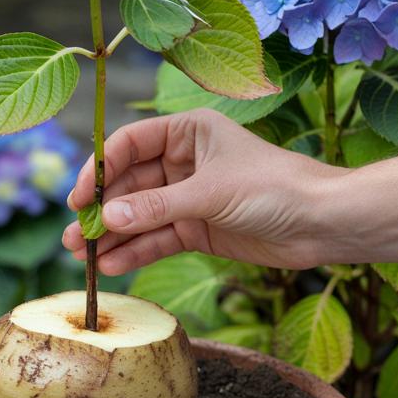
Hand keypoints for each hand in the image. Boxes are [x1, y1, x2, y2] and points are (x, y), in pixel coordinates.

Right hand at [62, 109, 344, 274]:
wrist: (323, 223)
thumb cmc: (275, 188)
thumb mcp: (210, 193)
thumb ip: (156, 207)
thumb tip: (106, 216)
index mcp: (188, 131)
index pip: (129, 145)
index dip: (100, 169)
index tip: (79, 197)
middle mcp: (184, 161)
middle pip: (129, 184)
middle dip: (101, 210)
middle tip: (75, 236)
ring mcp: (189, 197)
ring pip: (139, 215)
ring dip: (111, 235)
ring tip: (82, 257)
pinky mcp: (198, 229)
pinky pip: (157, 238)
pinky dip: (135, 251)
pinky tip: (110, 266)